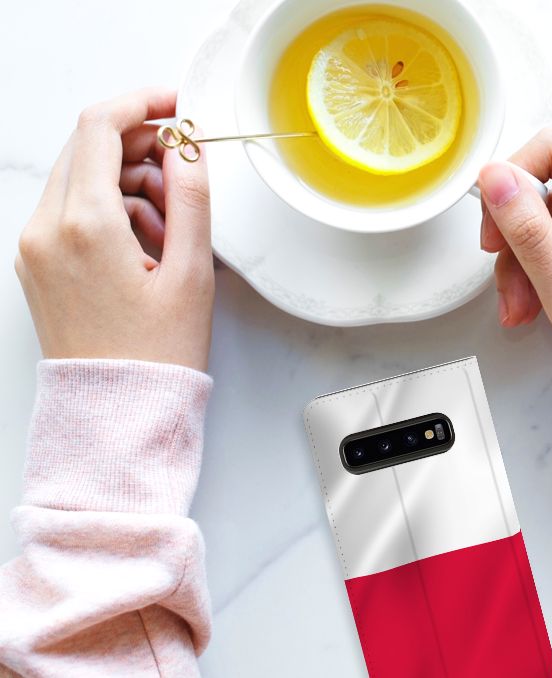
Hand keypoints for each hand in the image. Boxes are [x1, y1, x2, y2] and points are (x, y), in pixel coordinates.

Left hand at [15, 88, 213, 371]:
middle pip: (88, 148)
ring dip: (129, 182)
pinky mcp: (37, 263)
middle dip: (141, 147)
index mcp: (85, 225)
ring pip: (81, 178)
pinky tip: (147, 244)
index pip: (100, 127)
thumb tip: (188, 147)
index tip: (176, 105)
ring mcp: (35, 246)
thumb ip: (192, 198)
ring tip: (173, 228)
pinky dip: (110, 209)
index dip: (143, 103)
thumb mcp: (191, 272)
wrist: (117, 411)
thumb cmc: (156, 354)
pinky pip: (72, 210)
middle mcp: (47, 229)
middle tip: (185, 173)